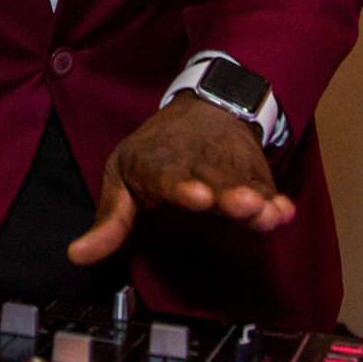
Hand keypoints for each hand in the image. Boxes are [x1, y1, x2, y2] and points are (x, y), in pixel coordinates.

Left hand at [67, 97, 296, 265]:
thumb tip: (77, 255)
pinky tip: (286, 211)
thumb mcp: (122, 176)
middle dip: (228, 195)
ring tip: (266, 212)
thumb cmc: (155, 152)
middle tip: (240, 205)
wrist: (205, 106)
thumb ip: (109, 220)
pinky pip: (266, 188)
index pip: (168, 177)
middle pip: (214, 182)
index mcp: (158, 165)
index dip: (183, 187)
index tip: (197, 197)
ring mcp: (228, 168)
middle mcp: (196, 165)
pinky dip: (276, 199)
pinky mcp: (252, 175)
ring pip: (243, 185)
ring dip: (256, 200)